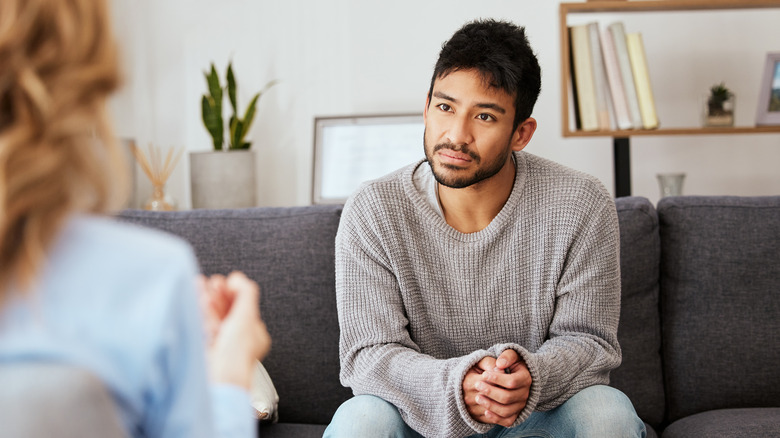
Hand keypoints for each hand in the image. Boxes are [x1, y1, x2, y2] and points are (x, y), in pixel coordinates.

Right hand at [198, 271, 270, 388]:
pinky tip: (196, 296)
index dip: (235, 293)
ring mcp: (220, 345)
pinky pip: (202, 324)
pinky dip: (199, 309)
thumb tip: (238, 278)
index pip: (245, 308)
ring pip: (213, 316)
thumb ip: (245, 293)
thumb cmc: (236, 355)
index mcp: (255, 335)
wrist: (219, 380)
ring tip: (200, 283)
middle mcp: (238, 340)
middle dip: (219, 294)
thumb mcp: (246, 317)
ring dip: (207, 298)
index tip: (227, 281)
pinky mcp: (204, 348)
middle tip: (212, 281)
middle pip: (228, 311)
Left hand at [463, 349, 530, 426]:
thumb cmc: (512, 364)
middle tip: (477, 385)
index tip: (484, 374)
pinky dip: (496, 418)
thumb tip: (500, 364)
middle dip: (490, 391)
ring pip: (506, 411)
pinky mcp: (516, 414)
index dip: (497, 379)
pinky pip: (507, 420)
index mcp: (526, 378)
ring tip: (478, 397)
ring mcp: (521, 405)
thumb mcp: (512, 355)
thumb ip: (507, 356)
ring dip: (490, 405)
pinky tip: (485, 411)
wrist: (517, 376)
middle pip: (507, 397)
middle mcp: (525, 394)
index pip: (512, 382)